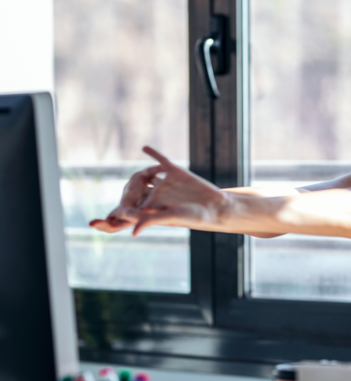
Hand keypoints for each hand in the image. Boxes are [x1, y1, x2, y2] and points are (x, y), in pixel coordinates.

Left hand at [90, 146, 226, 235]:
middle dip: (128, 192)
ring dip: (139, 174)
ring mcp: (166, 181)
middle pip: (137, 190)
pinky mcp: (176, 171)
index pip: (132, 206)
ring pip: (148, 174)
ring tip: (133, 176)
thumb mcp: (172, 217)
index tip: (105, 219)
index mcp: (154, 206)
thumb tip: (133, 232)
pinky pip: (161, 160)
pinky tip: (145, 148)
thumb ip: (150, 220)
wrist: (216, 205)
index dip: (120, 210)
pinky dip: (153, 154)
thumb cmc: (196, 216)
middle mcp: (157, 193)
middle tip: (121, 191)